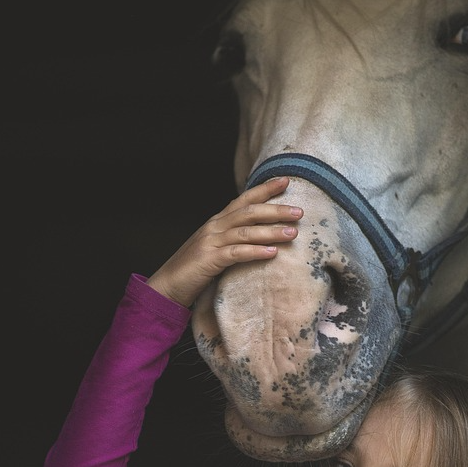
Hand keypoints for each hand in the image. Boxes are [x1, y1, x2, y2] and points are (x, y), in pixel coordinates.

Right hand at [146, 177, 302, 307]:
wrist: (168, 285)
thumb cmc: (195, 269)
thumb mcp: (216, 247)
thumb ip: (233, 238)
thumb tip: (260, 235)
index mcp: (218, 221)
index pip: (244, 200)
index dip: (264, 189)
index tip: (286, 181)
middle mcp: (215, 226)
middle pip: (249, 212)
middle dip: (276, 210)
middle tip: (299, 211)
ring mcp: (211, 242)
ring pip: (246, 231)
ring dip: (271, 231)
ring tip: (293, 232)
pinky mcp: (209, 260)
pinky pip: (236, 253)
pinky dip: (255, 252)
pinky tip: (272, 253)